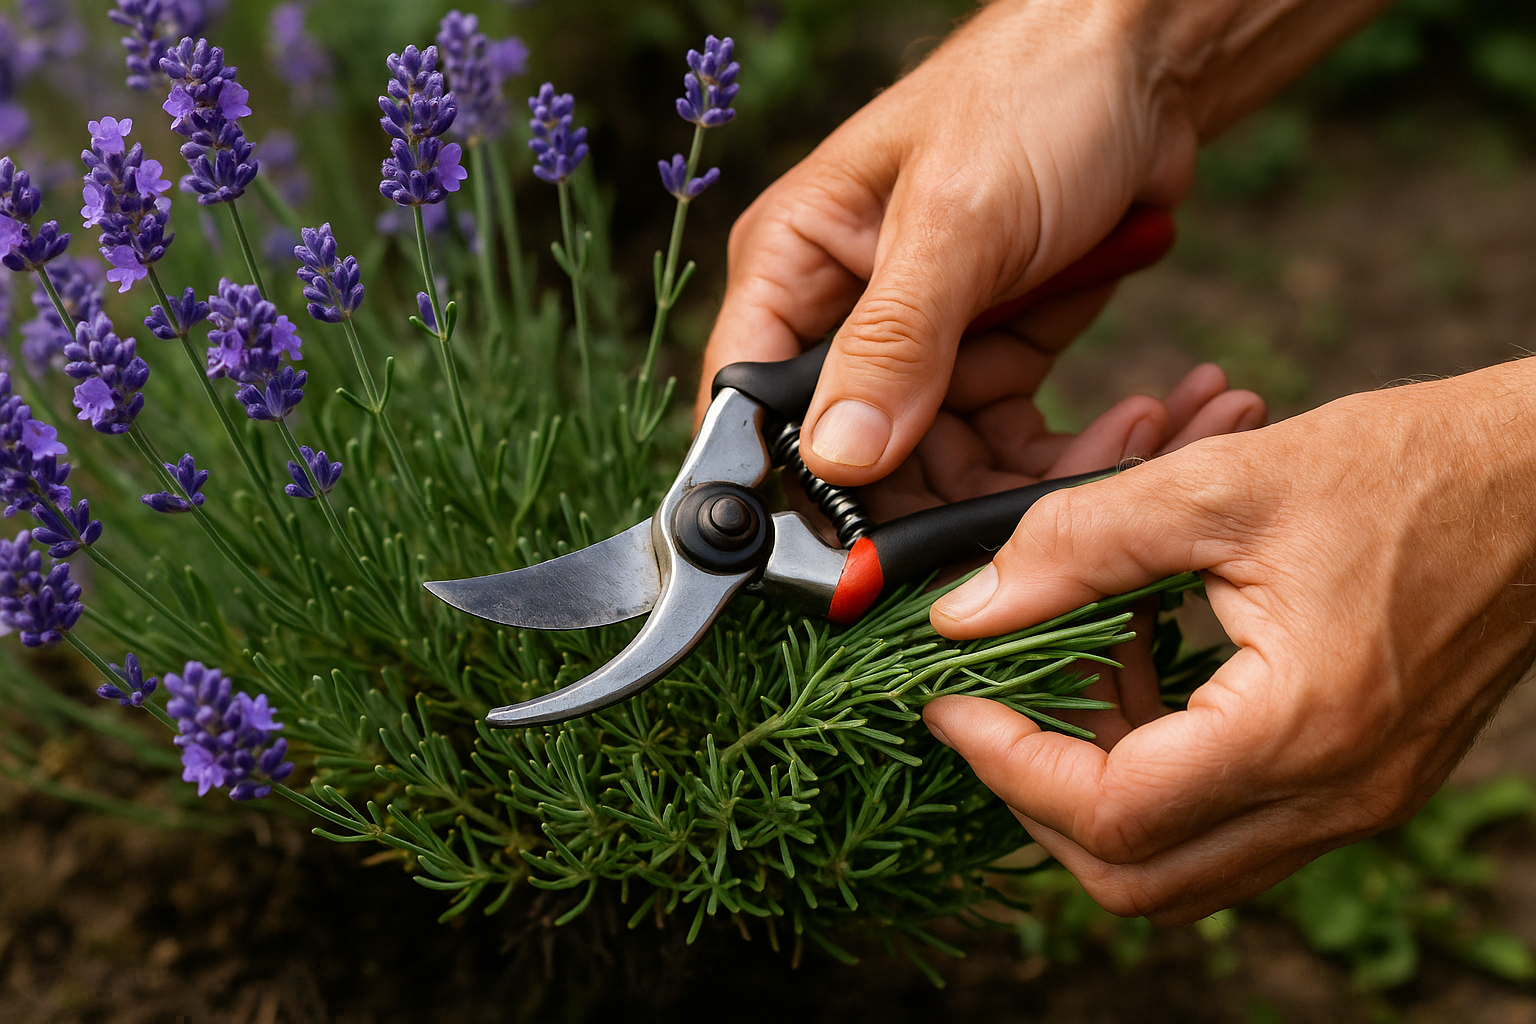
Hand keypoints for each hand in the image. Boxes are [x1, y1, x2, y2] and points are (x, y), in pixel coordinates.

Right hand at [697, 0, 1383, 487]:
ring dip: (1030, 481)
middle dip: (940, 503)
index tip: (852, 559)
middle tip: (1020, 535)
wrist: (1148, 63)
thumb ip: (894, 342)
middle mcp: (845, 318)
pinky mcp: (994, 355)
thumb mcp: (956, 217)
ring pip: (944, 468)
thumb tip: (838, 461)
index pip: (754, 406)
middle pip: (857, 461)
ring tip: (1135, 442)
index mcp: (794, 269)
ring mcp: (922, 344)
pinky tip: (1144, 419)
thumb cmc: (1030, 97)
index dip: (791, 491)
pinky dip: (1072, 452)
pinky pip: (1013, 442)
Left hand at [923, 361, 1535, 923]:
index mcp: (1303, 728)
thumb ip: (1078, 544)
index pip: (1112, 814)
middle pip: (1137, 877)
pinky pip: (1231, 819)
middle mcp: (1336, 796)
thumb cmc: (1407, 467)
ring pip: (1182, 862)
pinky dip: (1159, 766)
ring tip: (1071, 666)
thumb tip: (966, 612)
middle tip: (992, 705)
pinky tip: (1141, 661)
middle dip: (1037, 798)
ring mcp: (1356, 801)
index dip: (1006, 763)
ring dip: (1096, 782)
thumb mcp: (1222, 485)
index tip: (946, 702)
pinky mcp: (1363, 781)